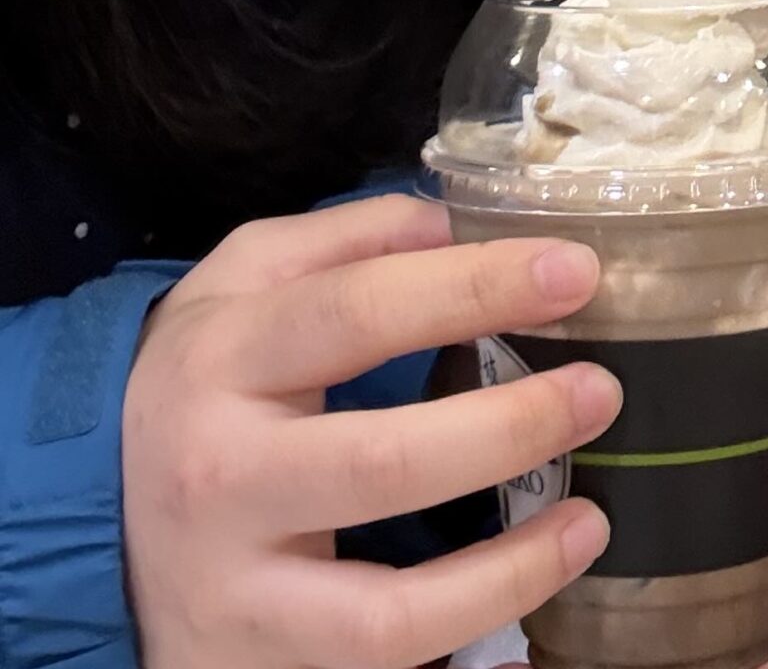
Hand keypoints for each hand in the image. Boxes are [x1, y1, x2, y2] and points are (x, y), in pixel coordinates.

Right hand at [123, 193, 617, 668]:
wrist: (92, 508)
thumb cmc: (204, 378)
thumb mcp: (246, 277)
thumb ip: (347, 237)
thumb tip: (452, 221)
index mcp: (224, 357)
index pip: (360, 310)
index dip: (475, 287)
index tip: (574, 271)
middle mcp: (222, 477)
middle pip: (383, 460)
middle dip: (510, 426)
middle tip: (598, 388)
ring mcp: (236, 587)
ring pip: (386, 607)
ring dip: (509, 563)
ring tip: (590, 511)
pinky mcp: (254, 664)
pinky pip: (380, 662)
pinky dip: (473, 624)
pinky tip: (540, 573)